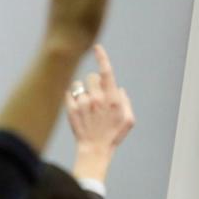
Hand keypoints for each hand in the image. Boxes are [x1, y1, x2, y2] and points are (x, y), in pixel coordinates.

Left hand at [67, 44, 135, 181]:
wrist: (95, 150)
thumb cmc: (113, 136)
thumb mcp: (129, 120)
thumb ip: (126, 102)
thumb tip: (119, 89)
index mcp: (112, 99)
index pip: (107, 72)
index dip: (102, 58)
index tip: (97, 48)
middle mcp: (97, 98)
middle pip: (91, 77)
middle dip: (94, 83)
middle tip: (96, 95)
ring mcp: (82, 103)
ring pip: (79, 85)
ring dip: (83, 92)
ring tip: (86, 106)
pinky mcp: (71, 109)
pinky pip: (69, 94)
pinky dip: (72, 99)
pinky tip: (78, 109)